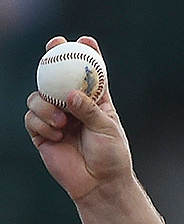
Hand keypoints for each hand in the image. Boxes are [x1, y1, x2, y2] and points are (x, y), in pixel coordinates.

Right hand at [25, 36, 133, 203]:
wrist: (100, 184)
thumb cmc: (111, 156)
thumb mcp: (107, 128)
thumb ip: (90, 110)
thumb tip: (70, 94)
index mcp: (95, 102)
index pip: (89, 74)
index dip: (85, 55)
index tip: (84, 40)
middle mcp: (73, 107)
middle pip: (56, 78)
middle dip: (52, 60)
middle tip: (53, 47)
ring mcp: (56, 119)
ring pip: (38, 97)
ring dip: (46, 106)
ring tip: (62, 122)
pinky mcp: (42, 134)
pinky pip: (31, 119)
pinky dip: (42, 124)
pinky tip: (55, 135)